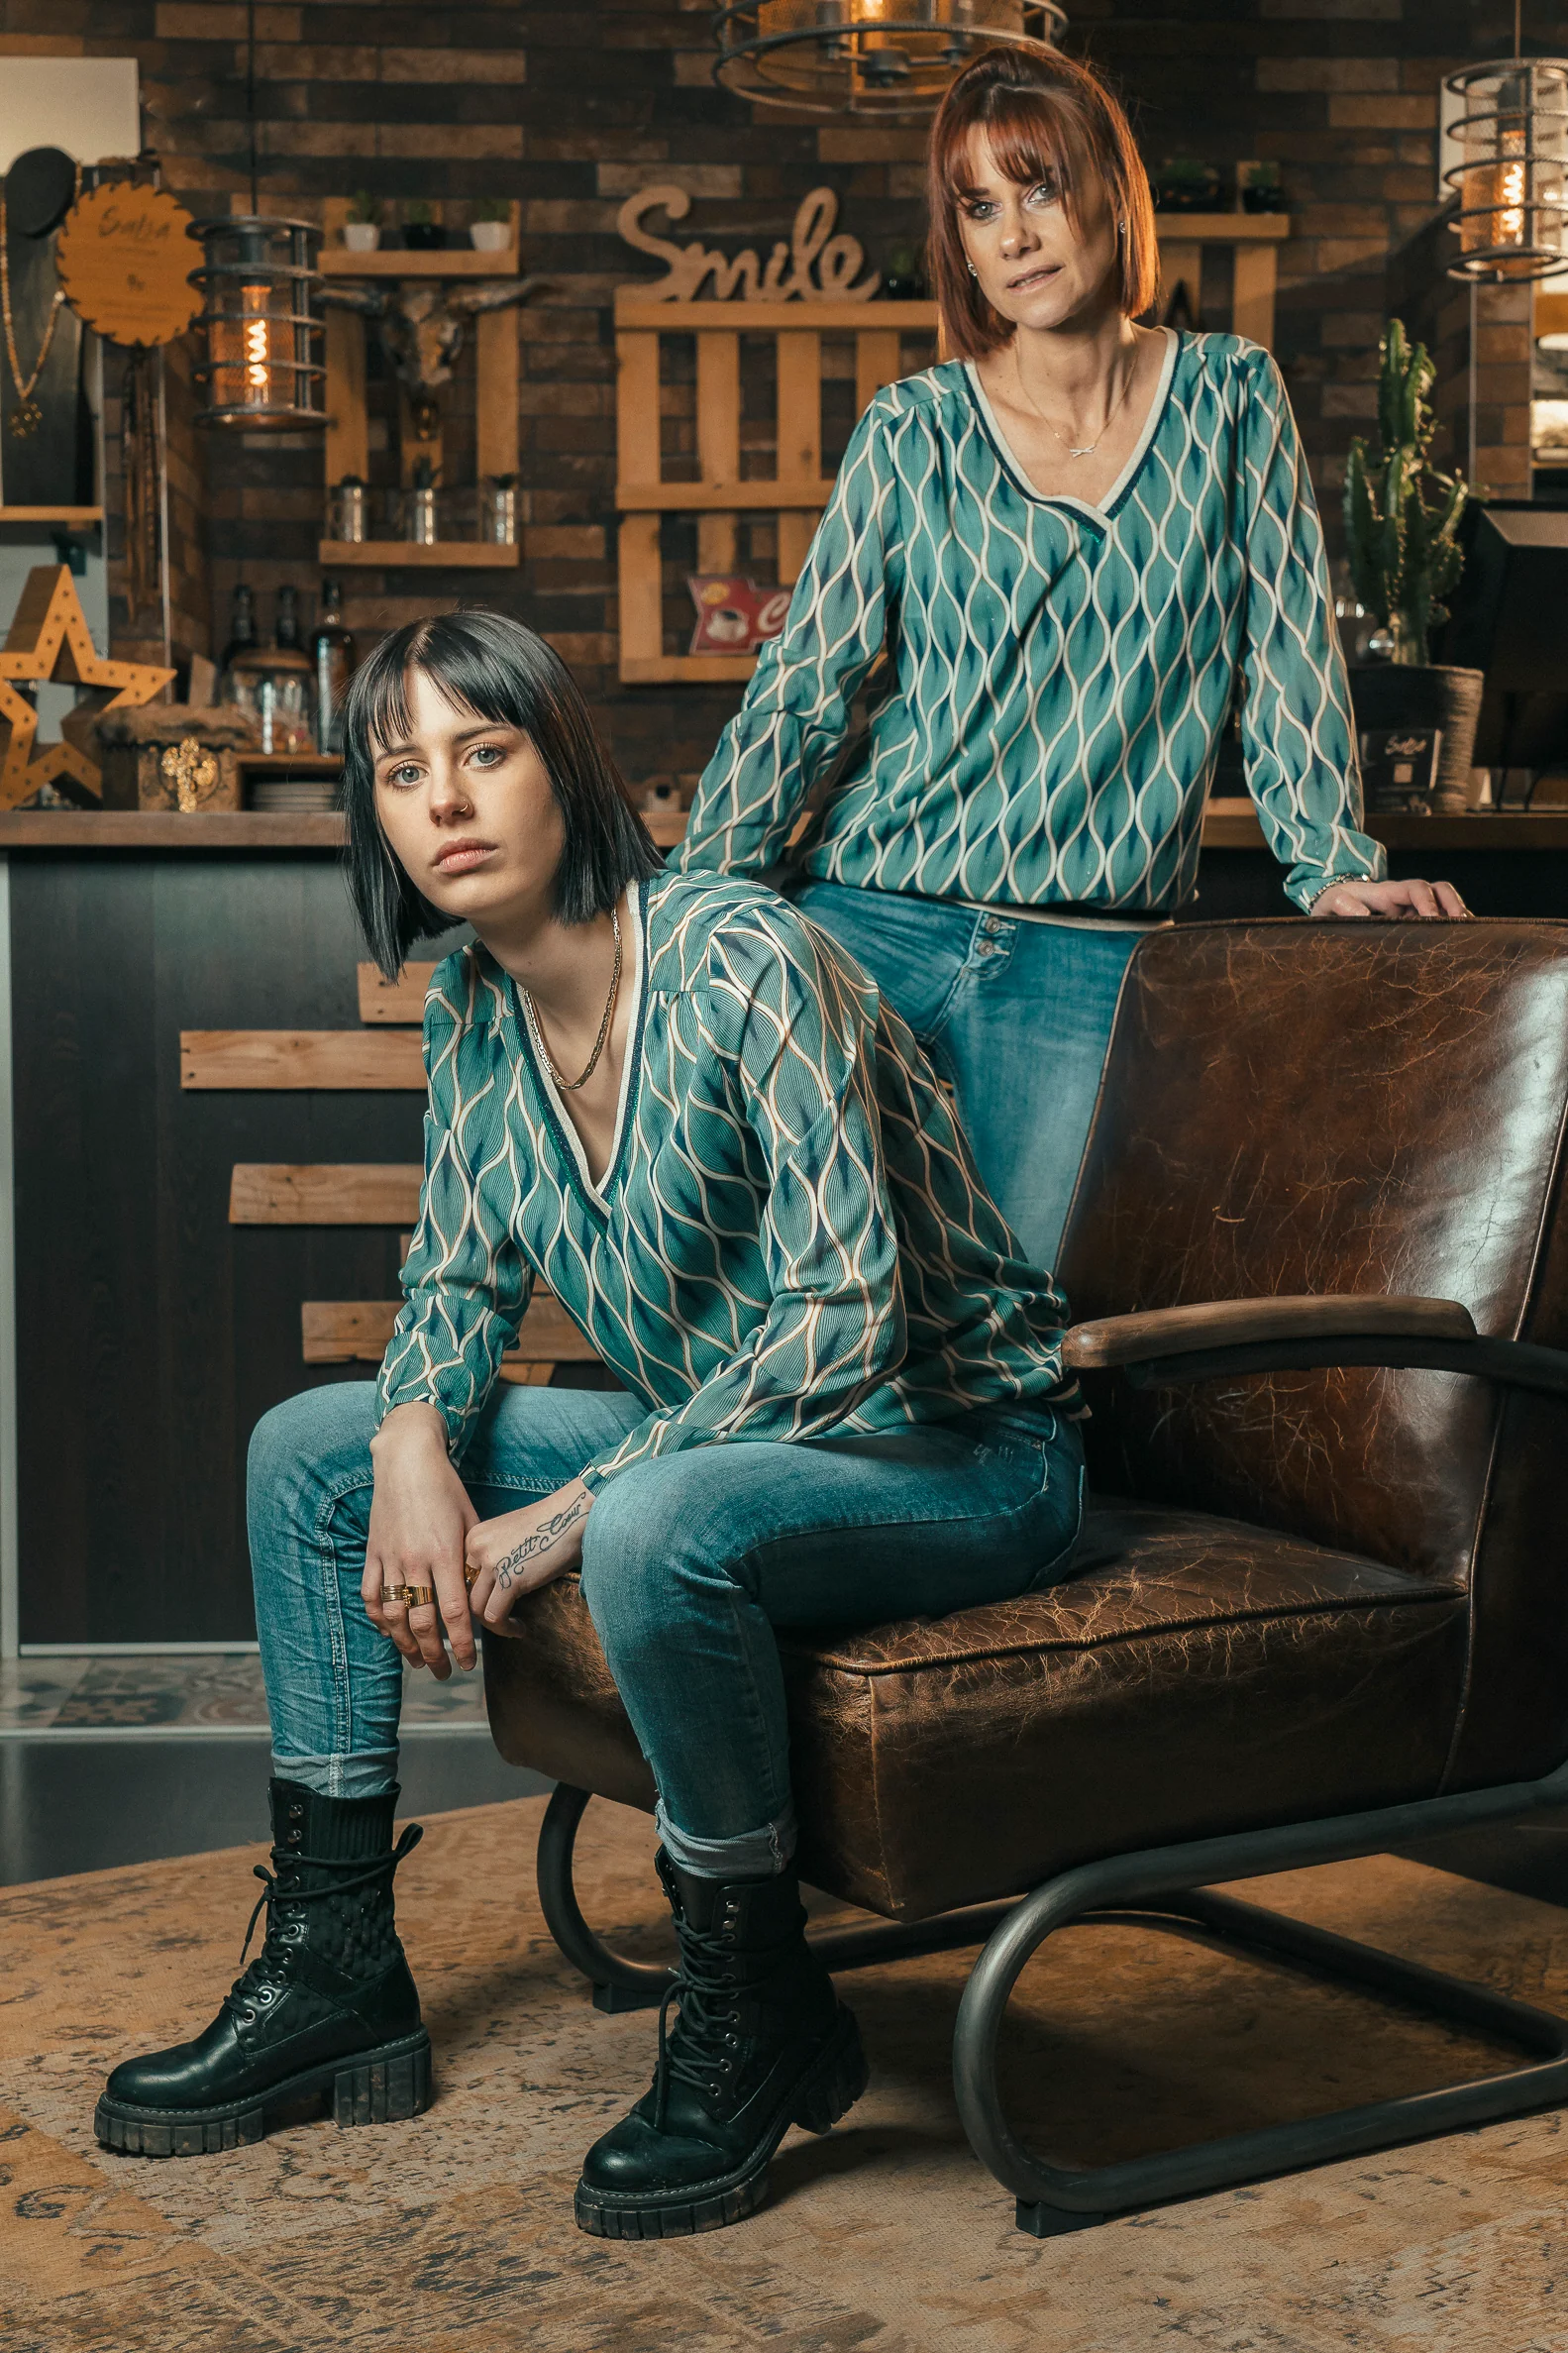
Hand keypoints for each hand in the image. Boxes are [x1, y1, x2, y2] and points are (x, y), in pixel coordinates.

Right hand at [363, 1403, 477, 1679]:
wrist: (407, 1462)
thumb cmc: (446, 1490)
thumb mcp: (470, 1522)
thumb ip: (471, 1560)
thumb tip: (480, 1594)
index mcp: (445, 1554)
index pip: (454, 1613)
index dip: (461, 1644)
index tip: (467, 1663)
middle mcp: (415, 1561)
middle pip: (422, 1622)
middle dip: (433, 1653)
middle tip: (442, 1672)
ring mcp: (390, 1559)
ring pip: (394, 1615)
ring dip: (405, 1644)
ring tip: (416, 1661)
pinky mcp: (373, 1553)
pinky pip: (371, 1595)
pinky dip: (379, 1618)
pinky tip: (389, 1633)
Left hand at [465, 1479, 593, 1637]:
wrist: (573, 1515)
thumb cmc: (550, 1527)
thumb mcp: (509, 1535)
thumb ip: (493, 1556)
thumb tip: (489, 1590)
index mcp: (474, 1536)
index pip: (462, 1576)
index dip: (476, 1594)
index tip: (492, 1604)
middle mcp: (477, 1547)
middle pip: (465, 1592)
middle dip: (482, 1611)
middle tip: (501, 1620)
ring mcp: (491, 1563)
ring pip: (476, 1608)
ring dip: (494, 1625)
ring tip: (512, 1627)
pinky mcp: (509, 1579)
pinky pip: (495, 1616)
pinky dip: (506, 1628)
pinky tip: (520, 1628)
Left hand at [1309, 876, 1468, 920]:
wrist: (1331, 908)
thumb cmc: (1331, 906)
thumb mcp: (1330, 903)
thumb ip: (1342, 905)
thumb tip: (1362, 914)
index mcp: (1387, 892)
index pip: (1416, 888)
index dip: (1427, 901)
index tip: (1432, 919)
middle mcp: (1405, 898)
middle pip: (1440, 891)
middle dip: (1454, 905)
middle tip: (1463, 925)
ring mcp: (1412, 910)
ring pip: (1445, 906)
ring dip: (1458, 917)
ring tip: (1470, 936)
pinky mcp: (1414, 923)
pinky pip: (1439, 921)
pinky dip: (1451, 929)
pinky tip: (1461, 945)